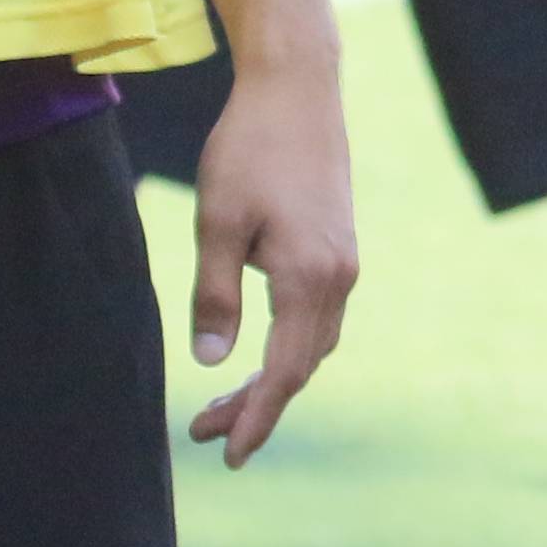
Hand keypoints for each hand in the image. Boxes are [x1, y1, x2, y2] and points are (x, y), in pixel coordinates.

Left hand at [181, 63, 357, 467]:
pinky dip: (287, 347)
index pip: (284, 372)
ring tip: (220, 399)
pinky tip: (256, 348)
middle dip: (255, 405)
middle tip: (202, 431)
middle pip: (301, 366)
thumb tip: (212, 362)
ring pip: (311, 345)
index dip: (257, 417)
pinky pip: (317, 319)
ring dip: (270, 378)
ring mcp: (344, 263)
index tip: (230, 455)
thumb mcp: (216, 223)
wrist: (297, 90)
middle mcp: (338, 279)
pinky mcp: (338, 248)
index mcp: (309, 279)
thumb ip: (214, 295)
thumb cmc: (250, 150)